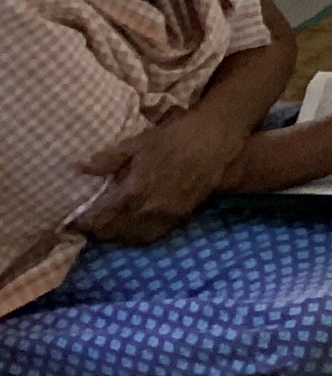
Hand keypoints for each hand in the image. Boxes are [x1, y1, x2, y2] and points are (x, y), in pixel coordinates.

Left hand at [75, 113, 242, 245]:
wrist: (218, 140)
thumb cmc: (177, 137)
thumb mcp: (140, 142)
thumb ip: (109, 159)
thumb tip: (79, 169)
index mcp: (133, 191)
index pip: (98, 218)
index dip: (80, 223)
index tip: (70, 222)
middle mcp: (147, 210)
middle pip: (111, 232)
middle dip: (95, 230)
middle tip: (86, 222)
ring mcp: (165, 216)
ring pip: (131, 238)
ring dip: (114, 235)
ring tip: (105, 227)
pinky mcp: (179, 218)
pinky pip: (150, 236)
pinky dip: (135, 237)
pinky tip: (130, 229)